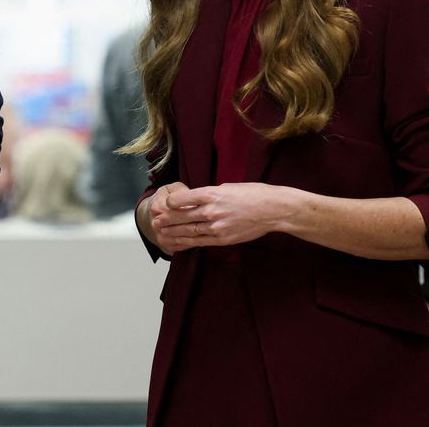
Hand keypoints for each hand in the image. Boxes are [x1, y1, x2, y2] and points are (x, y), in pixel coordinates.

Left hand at [150, 182, 288, 252]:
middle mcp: (212, 210)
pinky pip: (200, 242)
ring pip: (188, 231)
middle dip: (165, 219)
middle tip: (154, 220)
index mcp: (212, 193)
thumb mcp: (228, 186)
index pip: (182, 199)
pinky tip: (176, 243)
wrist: (274, 210)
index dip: (170, 202)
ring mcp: (217, 226)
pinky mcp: (223, 239)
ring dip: (171, 232)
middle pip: (181, 216)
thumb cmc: (253, 194)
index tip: (164, 204)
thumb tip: (196, 198)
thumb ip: (210, 194)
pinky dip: (186, 242)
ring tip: (160, 233)